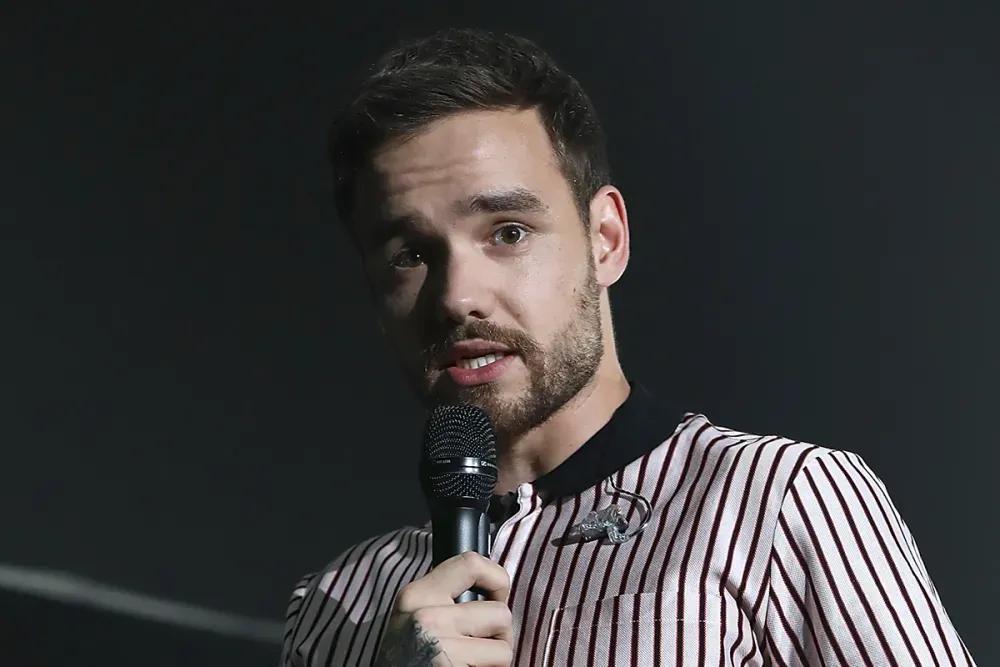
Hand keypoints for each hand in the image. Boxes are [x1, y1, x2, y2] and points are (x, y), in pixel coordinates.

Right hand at [373, 551, 512, 666]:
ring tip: (475, 662)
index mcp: (416, 595)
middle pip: (499, 611)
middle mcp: (425, 616)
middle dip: (499, 633)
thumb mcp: (413, 617)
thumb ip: (441, 598)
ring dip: (496, 656)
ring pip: (503, 644)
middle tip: (481, 647)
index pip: (471, 563)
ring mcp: (439, 644)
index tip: (497, 597)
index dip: (497, 579)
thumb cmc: (407, 657)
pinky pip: (498, 662)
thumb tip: (488, 589)